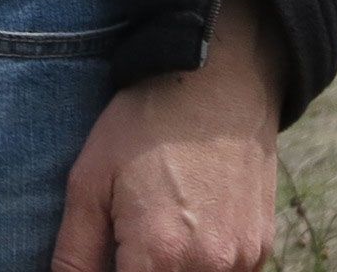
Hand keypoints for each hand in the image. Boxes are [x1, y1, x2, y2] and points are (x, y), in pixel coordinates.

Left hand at [49, 0, 283, 271]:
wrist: (217, 83)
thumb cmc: (144, 127)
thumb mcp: (90, 182)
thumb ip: (75, 252)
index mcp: (159, 254)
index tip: (105, 257)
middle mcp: (208, 267)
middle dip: (138, 268)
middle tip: (124, 240)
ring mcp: (242, 261)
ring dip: (169, 268)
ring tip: (155, 224)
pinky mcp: (261, 250)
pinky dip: (201, 264)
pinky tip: (185, 226)